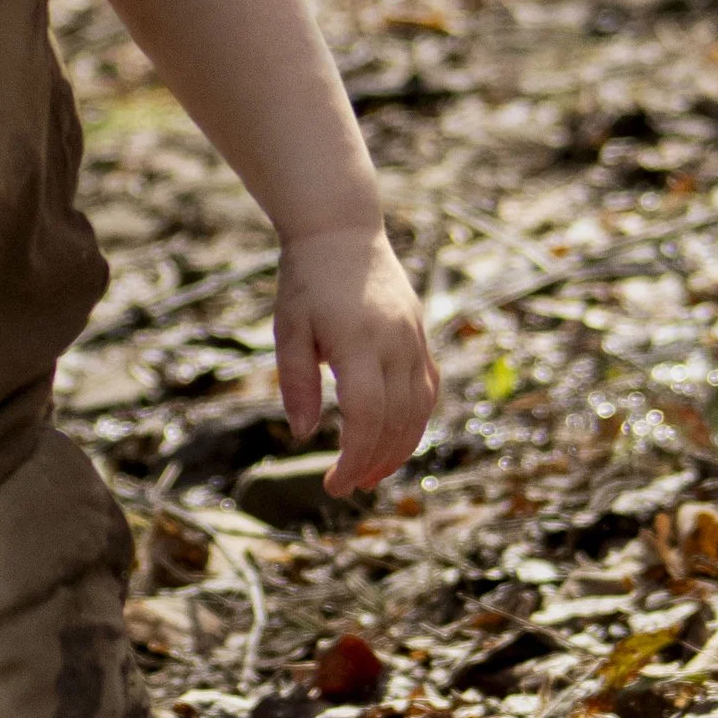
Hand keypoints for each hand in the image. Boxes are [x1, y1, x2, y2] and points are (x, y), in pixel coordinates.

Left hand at [274, 223, 437, 496]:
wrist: (341, 231)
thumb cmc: (306, 280)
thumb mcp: (289, 330)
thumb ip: (297, 383)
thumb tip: (303, 435)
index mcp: (359, 343)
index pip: (367, 417)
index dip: (354, 458)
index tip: (334, 485)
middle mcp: (396, 343)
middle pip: (398, 421)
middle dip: (376, 462)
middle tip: (348, 487)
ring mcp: (414, 339)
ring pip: (420, 409)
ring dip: (400, 448)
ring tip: (372, 473)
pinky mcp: (420, 336)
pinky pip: (428, 388)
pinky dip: (416, 419)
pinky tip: (397, 438)